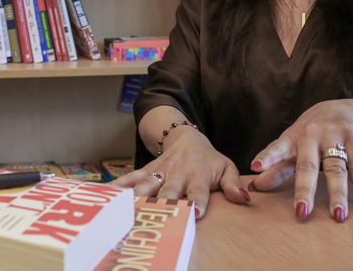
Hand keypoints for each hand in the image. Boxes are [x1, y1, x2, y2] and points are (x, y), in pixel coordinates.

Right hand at [113, 125, 249, 217]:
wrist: (184, 136)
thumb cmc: (208, 158)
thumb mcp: (226, 167)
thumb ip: (234, 184)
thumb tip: (244, 199)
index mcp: (198, 175)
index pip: (198, 192)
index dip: (196, 202)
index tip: (194, 214)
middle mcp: (177, 174)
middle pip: (169, 191)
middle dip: (163, 204)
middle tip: (155, 217)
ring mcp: (160, 171)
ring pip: (147, 185)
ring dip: (138, 197)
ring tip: (127, 210)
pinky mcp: (147, 169)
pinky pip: (131, 177)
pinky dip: (120, 185)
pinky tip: (108, 194)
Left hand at [249, 99, 352, 221]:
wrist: (342, 108)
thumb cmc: (309, 133)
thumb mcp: (291, 145)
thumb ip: (276, 167)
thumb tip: (255, 187)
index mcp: (291, 138)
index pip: (276, 148)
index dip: (266, 158)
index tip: (254, 167)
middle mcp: (311, 135)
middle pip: (307, 166)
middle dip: (304, 190)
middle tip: (302, 212)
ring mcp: (333, 135)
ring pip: (336, 168)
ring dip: (338, 194)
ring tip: (338, 216)